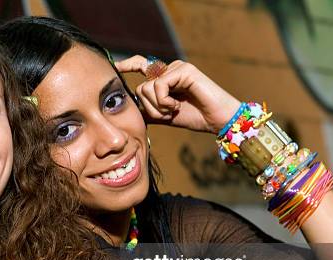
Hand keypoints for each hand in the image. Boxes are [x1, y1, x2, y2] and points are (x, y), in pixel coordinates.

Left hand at [115, 56, 240, 133]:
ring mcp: (177, 68)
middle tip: (168, 114)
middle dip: (151, 108)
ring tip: (174, 110)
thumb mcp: (164, 115)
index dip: (128, 65)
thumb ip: (148, 110)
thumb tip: (129, 109)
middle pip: (140, 88)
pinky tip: (177, 106)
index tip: (115, 66)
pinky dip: (164, 102)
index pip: (142, 66)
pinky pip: (159, 86)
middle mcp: (169, 69)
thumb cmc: (194, 117)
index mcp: (164, 78)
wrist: (217, 120)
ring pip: (147, 88)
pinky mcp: (184, 70)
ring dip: (158, 107)